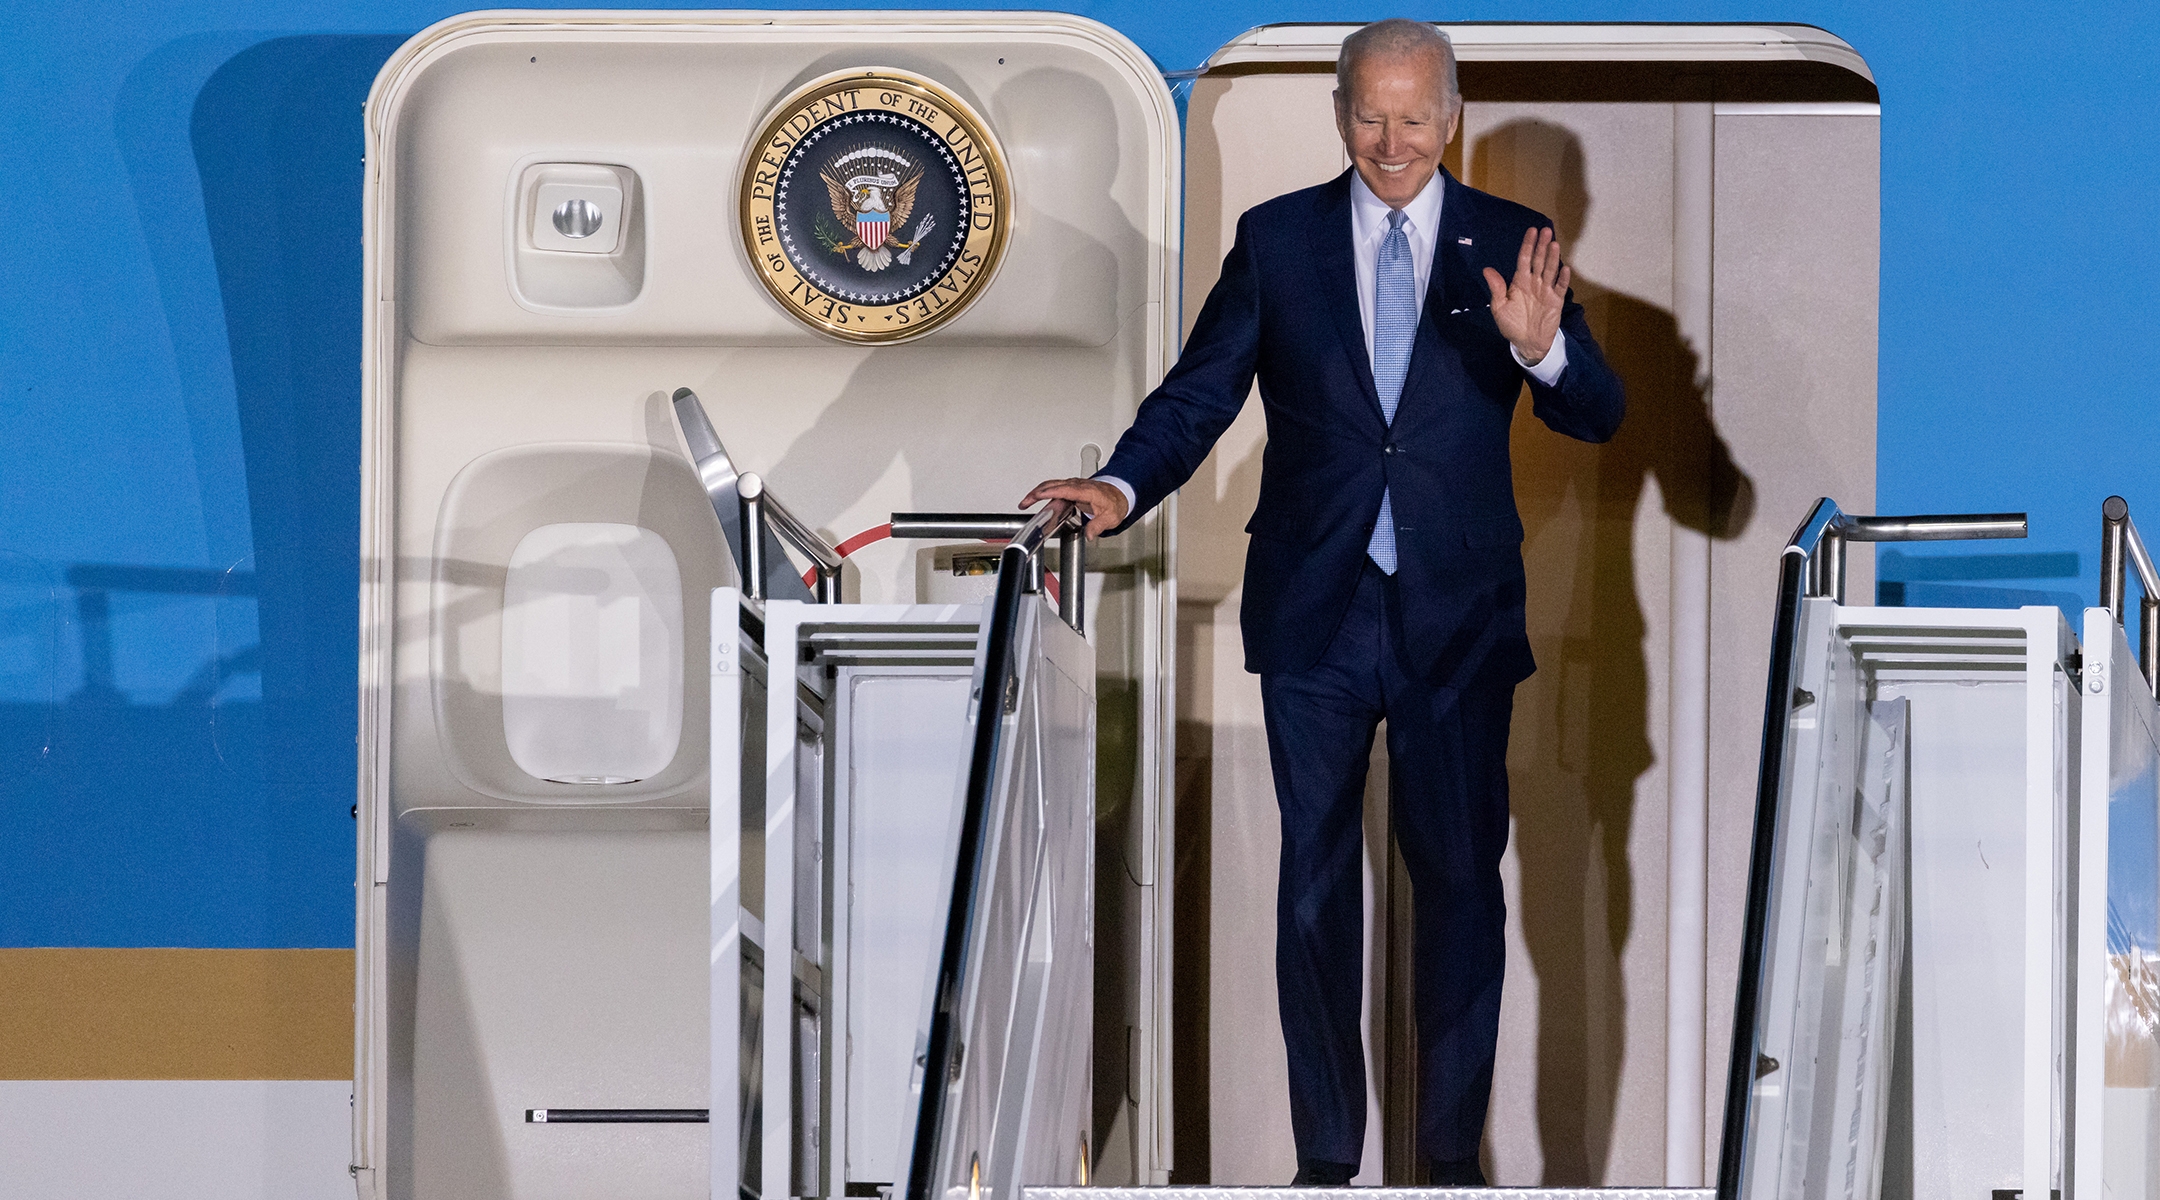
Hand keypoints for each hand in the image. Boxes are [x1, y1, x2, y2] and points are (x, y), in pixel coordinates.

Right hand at [1020, 477, 1128, 539]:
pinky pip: (1055, 487)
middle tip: (1024, 502)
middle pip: (1053, 485)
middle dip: (1037, 493)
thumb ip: (1098, 525)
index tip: (1038, 495)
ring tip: (1025, 502)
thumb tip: (1089, 534)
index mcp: (1087, 491)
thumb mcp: (1111, 517)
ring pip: (1051, 485)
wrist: (1121, 493)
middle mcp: (1078, 485)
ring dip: (1037, 492)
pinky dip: (1043, 492)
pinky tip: (1036, 498)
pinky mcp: (1071, 487)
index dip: (1050, 491)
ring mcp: (1074, 485)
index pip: (1065, 489)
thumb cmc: (1115, 502)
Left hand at [1483, 226, 1570, 364]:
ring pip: (1550, 270)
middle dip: (1542, 246)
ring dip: (1553, 257)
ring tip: (1554, 244)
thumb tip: (1487, 269)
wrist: (1527, 343)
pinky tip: (1565, 268)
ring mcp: (1546, 290)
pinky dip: (1563, 279)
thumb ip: (1497, 288)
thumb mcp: (1499, 308)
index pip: (1524, 259)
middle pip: (1539, 260)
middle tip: (1546, 230)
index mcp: (1520, 282)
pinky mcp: (1556, 301)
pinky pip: (1560, 287)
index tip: (1531, 231)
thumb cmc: (1512, 324)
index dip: (1527, 245)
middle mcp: (1534, 282)